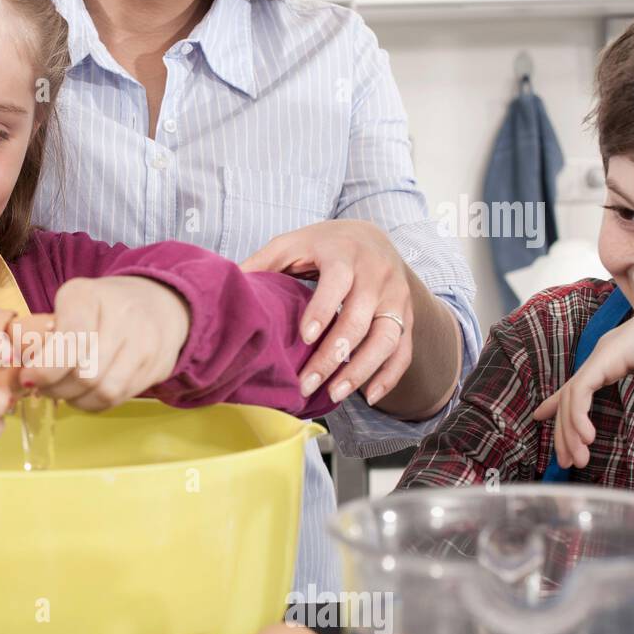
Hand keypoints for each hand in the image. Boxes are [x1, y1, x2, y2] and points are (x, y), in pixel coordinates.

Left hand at [25, 275, 189, 411]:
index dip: (45, 369)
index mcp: (89, 296)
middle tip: (43, 387)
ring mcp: (145, 342)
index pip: (69, 342)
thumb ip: (43, 332)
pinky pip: (118, 398)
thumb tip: (18, 363)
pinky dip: (95, 402)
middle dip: (56, 388)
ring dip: (76, 399)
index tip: (28, 378)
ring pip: (104, 391)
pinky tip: (85, 393)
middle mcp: (123, 316)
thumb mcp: (70, 304)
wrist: (159, 303)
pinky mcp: (157, 366)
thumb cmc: (101, 306)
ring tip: (64, 391)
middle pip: (85, 373)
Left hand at [241, 220, 412, 406]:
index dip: (323, 309)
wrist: (372, 236)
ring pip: (386, 338)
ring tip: (334, 394)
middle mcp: (376, 274)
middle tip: (307, 383)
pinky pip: (403, 349)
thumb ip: (262, 264)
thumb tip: (227, 288)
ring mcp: (395, 296)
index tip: (305, 338)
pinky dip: (390, 375)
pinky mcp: (406, 315)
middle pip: (359, 319)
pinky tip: (369, 396)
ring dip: (362, 370)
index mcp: (344, 253)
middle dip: (333, 355)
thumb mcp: (291, 244)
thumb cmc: (323, 245)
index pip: (337, 281)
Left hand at [532, 286, 633, 467]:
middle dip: (564, 432)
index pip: (576, 386)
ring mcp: (601, 355)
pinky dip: (578, 415)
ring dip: (570, 430)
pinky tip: (585, 436)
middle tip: (567, 461)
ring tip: (576, 456)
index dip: (556, 404)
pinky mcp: (605, 356)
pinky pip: (580, 390)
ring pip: (570, 397)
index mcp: (611, 361)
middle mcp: (600, 357)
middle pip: (569, 398)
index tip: (539, 418)